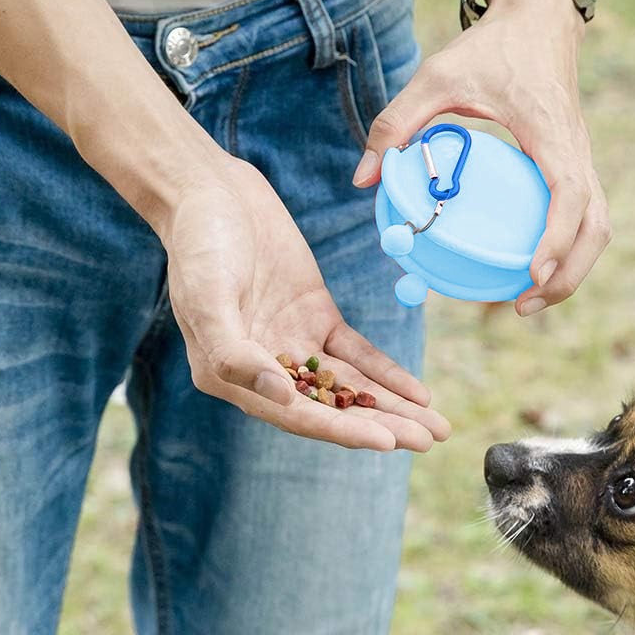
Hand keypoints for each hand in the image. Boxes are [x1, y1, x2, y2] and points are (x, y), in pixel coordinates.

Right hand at [157, 155, 450, 451]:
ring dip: (393, 407)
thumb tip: (282, 399)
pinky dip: (387, 374)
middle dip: (381, 426)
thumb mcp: (208, 298)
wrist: (212, 193)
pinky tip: (418, 393)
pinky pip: (357, 353)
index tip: (386, 442)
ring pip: (350, 386)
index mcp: (231, 375)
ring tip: (435, 429)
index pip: (297, 415)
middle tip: (427, 441)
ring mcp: (294, 343)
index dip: (342, 430)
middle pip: (332, 408)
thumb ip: (235, 353)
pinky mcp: (317, 317)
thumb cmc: (199, 245)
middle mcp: (265, 369)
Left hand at [353, 0, 609, 315]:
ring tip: (529, 298)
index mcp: (550, 131)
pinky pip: (585, 217)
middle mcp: (576, 150)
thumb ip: (396, 123)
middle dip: (569, 275)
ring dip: (572, 269)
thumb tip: (363, 179)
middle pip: (596, 227)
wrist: (537, 18)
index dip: (556, 238)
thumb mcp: (436, 76)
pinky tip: (531, 266)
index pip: (570, 193)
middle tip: (523, 305)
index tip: (532, 274)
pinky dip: (567, 249)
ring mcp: (582, 159)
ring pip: (597, 227)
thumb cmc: (489, 47)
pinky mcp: (575, 164)